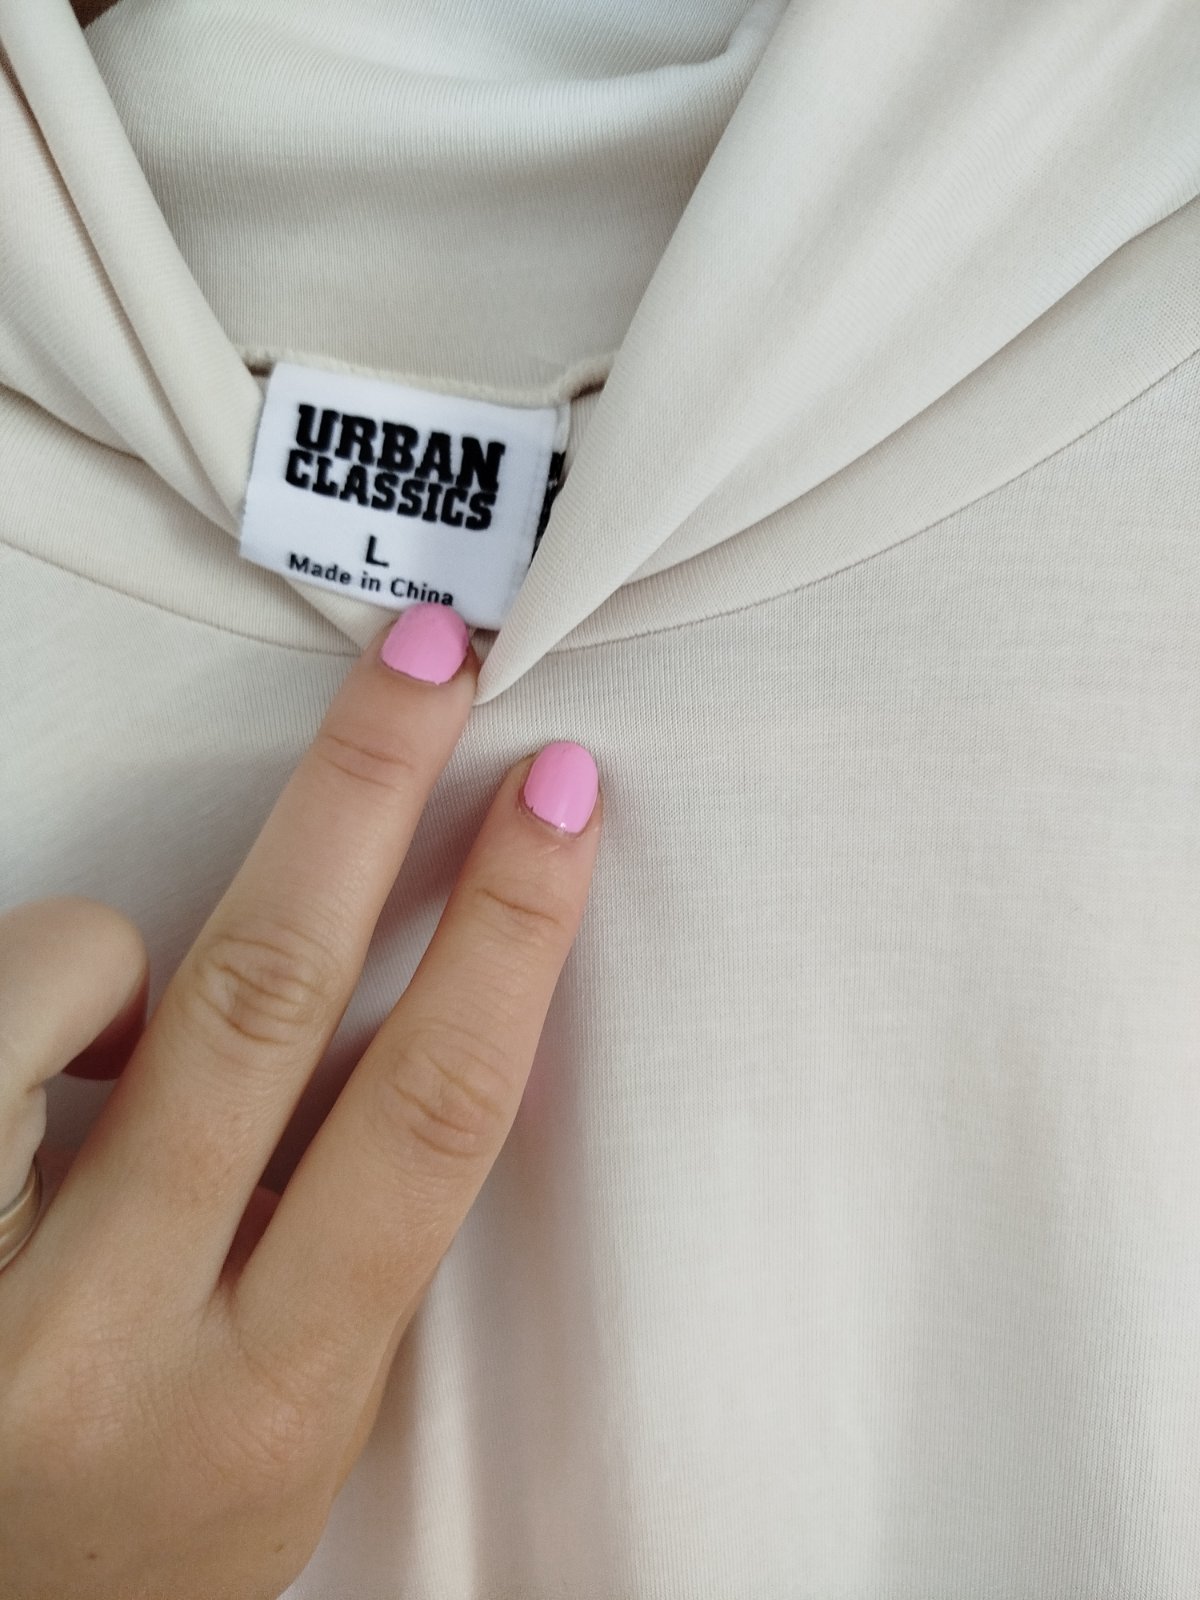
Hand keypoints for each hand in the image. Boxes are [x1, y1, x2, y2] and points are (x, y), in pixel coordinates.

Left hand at [0, 605, 601, 1599]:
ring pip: (85, 978)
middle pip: (269, 996)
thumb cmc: (145, 1532)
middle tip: (427, 667)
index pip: (430, 1116)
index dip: (508, 930)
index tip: (556, 802)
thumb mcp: (297, 1423)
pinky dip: (48, 985)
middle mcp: (112, 1342)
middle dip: (365, 794)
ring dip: (146, 944)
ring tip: (144, 1007)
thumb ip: (351, 1240)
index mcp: (272, 1395)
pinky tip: (60, 1063)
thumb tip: (411, 1011)